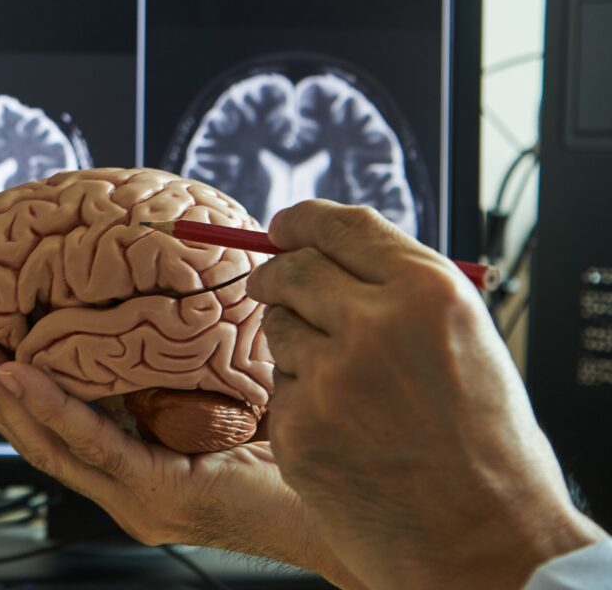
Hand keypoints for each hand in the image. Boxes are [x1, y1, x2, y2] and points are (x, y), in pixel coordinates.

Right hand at [0, 333, 362, 588]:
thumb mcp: (227, 395)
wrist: (355, 510)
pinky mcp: (161, 496)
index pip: (54, 425)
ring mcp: (139, 498)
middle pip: (33, 434)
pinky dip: (51, 406)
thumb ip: (186, 362)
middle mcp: (127, 489)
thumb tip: (171, 287)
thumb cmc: (302, 451)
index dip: (3, 387)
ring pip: (48, 440)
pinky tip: (17, 375)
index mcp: (135, 469)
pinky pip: (93, 445)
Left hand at [246, 200, 607, 589]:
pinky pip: (281, 392)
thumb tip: (330, 256)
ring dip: (298, 347)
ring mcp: (330, 377)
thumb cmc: (487, 448)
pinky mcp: (299, 427)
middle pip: (292, 270)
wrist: (487, 541)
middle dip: (278, 276)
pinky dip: (302, 405)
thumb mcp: (467, 342)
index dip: (303, 221)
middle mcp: (375, 324)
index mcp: (429, 292)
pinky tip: (346, 435)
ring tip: (351, 390)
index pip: (341, 227)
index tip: (283, 226)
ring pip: (279, 330)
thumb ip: (402, 294)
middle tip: (276, 289)